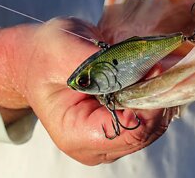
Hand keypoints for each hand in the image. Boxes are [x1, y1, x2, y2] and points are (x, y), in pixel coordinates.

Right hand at [0, 18, 172, 164]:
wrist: (36, 60)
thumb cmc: (44, 55)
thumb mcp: (62, 49)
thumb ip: (98, 62)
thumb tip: (139, 67)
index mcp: (76, 134)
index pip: (131, 131)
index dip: (149, 101)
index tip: (155, 68)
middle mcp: (95, 146)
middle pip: (147, 131)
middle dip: (157, 97)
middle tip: (159, 63)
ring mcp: (110, 140)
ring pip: (154, 126)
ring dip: (158, 96)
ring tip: (153, 67)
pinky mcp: (121, 128)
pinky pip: (151, 118)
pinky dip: (155, 97)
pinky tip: (151, 76)